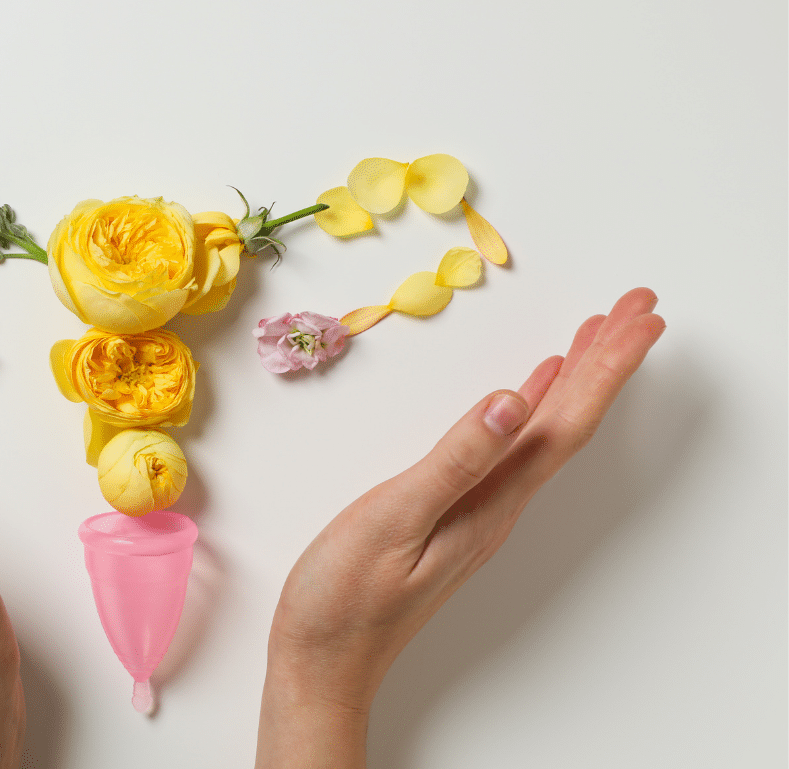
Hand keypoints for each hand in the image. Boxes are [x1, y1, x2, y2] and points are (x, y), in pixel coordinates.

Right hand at [255, 288, 664, 767]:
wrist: (324, 659)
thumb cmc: (345, 598)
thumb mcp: (394, 519)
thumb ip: (455, 460)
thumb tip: (512, 400)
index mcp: (491, 502)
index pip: (566, 424)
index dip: (607, 367)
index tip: (641, 317)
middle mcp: (499, 505)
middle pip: (569, 423)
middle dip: (608, 361)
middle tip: (639, 305)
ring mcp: (481, 510)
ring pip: (545, 432)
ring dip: (578, 380)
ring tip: (599, 333)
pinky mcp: (457, 513)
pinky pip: (515, 447)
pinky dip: (532, 408)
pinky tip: (533, 392)